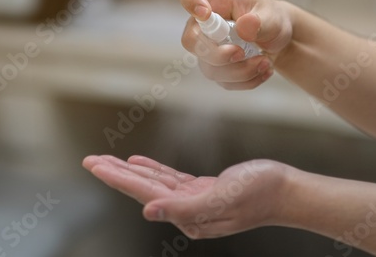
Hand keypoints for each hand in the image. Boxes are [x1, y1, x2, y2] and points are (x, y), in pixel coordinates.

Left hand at [83, 155, 291, 238]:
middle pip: (143, 188)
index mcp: (188, 215)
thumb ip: (183, 208)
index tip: (94, 165)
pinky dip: (153, 169)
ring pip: (154, 182)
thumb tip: (148, 211)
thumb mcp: (222, 198)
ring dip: (130, 170)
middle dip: (115, 173)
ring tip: (108, 160)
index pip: (144, 194)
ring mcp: (194, 200)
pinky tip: (140, 163)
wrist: (286, 190)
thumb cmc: (260, 193)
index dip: (117, 178)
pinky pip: (171, 178)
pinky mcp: (203, 189)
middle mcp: (186, 211)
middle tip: (90, 161)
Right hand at [173, 0, 293, 89]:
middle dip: (217, 54)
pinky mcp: (215, 68)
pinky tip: (263, 69)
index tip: (204, 13)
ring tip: (265, 62)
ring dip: (241, 71)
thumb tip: (244, 27)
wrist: (277, 39)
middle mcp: (203, 24)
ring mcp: (206, 48)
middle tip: (241, 53)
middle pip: (191, 41)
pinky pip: (224, 82)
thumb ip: (261, 21)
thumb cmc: (270, 18)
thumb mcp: (273, 15)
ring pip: (210, 68)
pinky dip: (248, 80)